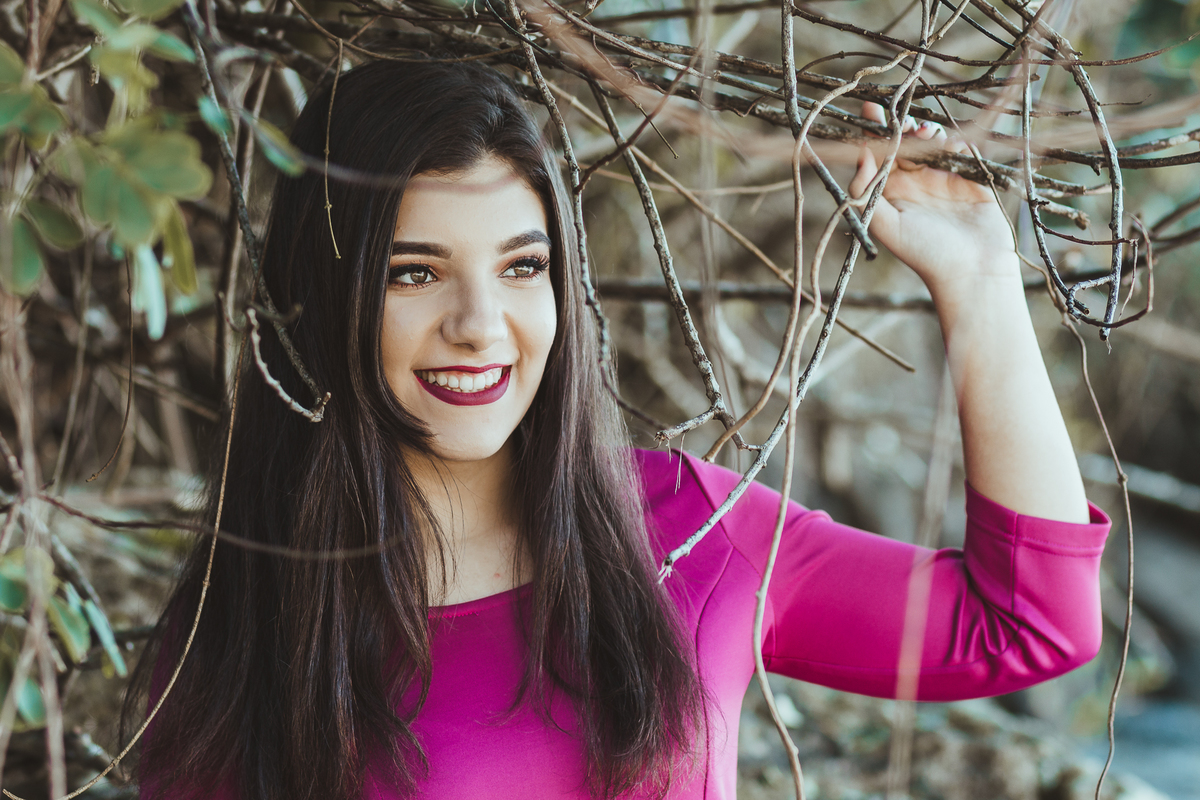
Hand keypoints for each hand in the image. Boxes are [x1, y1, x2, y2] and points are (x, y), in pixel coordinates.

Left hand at [849, 102, 1018, 301]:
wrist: (972, 272)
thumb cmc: (925, 254)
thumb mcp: (886, 226)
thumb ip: (867, 192)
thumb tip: (859, 156)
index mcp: (891, 194)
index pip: (878, 156)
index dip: (873, 133)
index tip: (869, 112)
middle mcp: (914, 184)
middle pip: (904, 144)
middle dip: (901, 126)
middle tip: (903, 122)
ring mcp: (943, 179)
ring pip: (932, 142)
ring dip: (926, 131)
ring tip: (924, 131)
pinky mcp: (970, 178)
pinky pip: (962, 150)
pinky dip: (955, 140)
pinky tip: (950, 141)